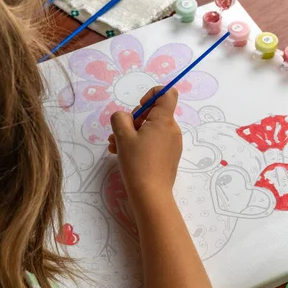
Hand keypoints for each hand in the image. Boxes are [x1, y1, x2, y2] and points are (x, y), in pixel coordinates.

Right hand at [108, 87, 181, 204]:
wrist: (151, 195)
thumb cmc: (137, 163)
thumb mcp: (122, 137)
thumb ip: (120, 119)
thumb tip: (124, 117)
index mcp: (164, 120)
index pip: (166, 93)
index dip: (151, 95)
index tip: (139, 109)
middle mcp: (172, 129)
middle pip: (154, 113)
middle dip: (134, 120)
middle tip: (120, 134)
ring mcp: (172, 144)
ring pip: (150, 129)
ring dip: (132, 134)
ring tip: (115, 146)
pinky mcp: (169, 156)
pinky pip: (153, 142)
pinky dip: (139, 144)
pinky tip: (123, 154)